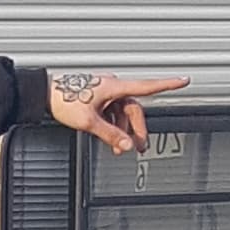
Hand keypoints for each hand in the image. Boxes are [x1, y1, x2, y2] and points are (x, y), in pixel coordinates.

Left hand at [49, 69, 187, 155]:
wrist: (43, 94)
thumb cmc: (63, 100)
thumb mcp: (88, 122)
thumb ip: (110, 135)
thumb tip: (126, 146)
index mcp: (114, 86)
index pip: (147, 87)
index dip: (168, 84)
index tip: (185, 80)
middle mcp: (112, 86)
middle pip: (133, 109)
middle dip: (136, 129)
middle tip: (137, 149)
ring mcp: (105, 92)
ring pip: (122, 113)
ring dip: (123, 130)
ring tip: (118, 148)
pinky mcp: (97, 98)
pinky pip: (112, 113)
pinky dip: (113, 126)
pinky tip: (109, 139)